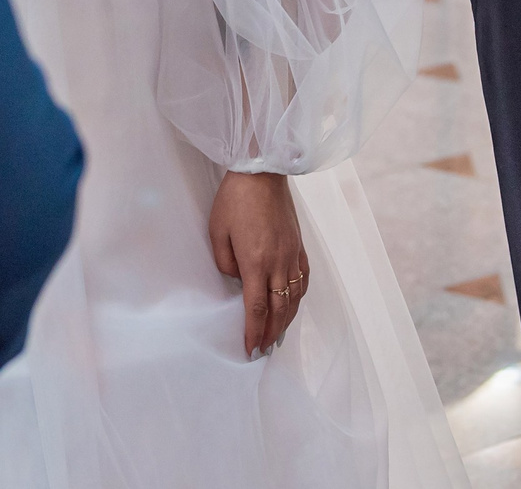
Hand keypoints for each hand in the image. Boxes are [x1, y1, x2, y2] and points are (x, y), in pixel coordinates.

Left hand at [209, 171, 307, 358]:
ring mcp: (292, 253)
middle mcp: (279, 262)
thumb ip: (225, 262)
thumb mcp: (216, 231)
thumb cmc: (235, 199)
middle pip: (278, 309)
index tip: (251, 349)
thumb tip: (237, 279)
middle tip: (264, 350)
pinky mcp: (299, 244)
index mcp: (256, 261)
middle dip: (271, 333)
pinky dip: (298, 297)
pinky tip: (292, 304)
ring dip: (286, 319)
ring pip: (294, 297)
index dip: (254, 332)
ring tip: (278, 335)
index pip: (256, 308)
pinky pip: (303, 278)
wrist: (262, 171)